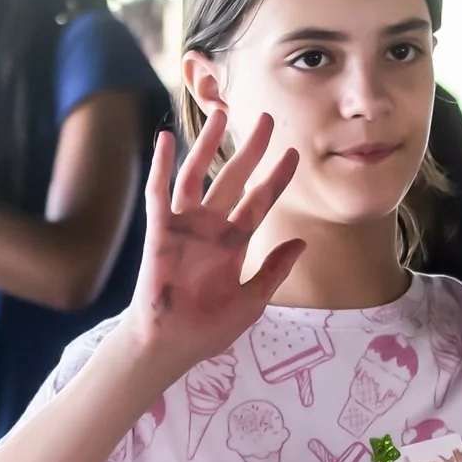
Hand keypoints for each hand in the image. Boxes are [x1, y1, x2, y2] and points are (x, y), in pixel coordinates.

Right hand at [120, 113, 302, 389]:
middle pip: (233, 178)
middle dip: (249, 149)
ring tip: (221, 114)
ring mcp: (184, 228)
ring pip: (198, 176)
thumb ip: (275, 270)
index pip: (260, 202)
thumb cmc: (208, 328)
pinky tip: (166, 139)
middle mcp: (211, 228)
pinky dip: (161, 166)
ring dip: (208, 146)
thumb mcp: (253, 300)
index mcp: (234, 243)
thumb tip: (302, 242)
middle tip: (265, 119)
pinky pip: (159, 194)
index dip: (276, 178)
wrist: (172, 346)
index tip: (295, 154)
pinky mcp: (159, 233)